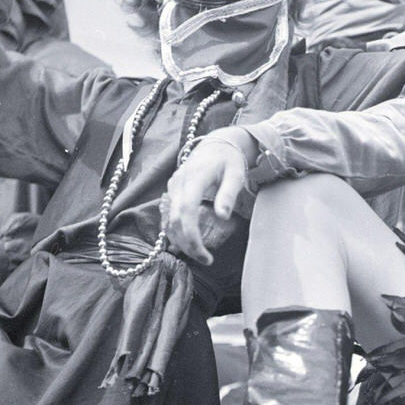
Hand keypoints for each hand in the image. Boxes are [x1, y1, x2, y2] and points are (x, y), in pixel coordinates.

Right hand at [163, 138, 247, 264]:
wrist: (217, 145)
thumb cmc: (230, 160)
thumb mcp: (236, 175)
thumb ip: (228, 195)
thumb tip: (222, 217)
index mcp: (194, 178)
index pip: (186, 211)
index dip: (191, 235)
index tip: (204, 254)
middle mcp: (178, 183)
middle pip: (174, 220)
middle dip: (187, 244)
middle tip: (206, 260)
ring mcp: (173, 187)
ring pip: (168, 220)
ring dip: (180, 241)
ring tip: (201, 255)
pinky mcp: (172, 192)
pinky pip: (168, 216)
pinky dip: (175, 232)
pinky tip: (188, 244)